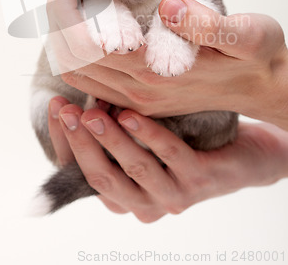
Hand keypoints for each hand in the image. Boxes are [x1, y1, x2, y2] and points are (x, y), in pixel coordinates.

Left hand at [47, 0, 287, 129]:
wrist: (262, 88)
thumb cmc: (255, 57)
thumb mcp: (247, 36)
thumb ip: (208, 25)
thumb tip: (169, 7)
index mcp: (157, 72)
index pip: (90, 44)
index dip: (66, 11)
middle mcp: (139, 90)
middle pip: (73, 59)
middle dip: (56, 18)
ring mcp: (136, 98)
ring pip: (76, 72)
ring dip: (62, 36)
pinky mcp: (138, 97)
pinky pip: (90, 80)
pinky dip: (75, 53)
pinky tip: (83, 25)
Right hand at [48, 96, 287, 221]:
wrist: (240, 156)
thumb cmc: (180, 143)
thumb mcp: (139, 138)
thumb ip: (111, 127)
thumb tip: (77, 94)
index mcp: (122, 195)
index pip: (80, 173)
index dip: (64, 141)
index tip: (56, 107)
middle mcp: (143, 203)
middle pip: (101, 177)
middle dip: (80, 142)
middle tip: (67, 111)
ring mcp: (172, 195)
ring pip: (134, 168)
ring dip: (109, 139)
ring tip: (91, 112)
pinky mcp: (199, 180)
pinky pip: (170, 155)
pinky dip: (148, 134)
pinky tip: (130, 113)